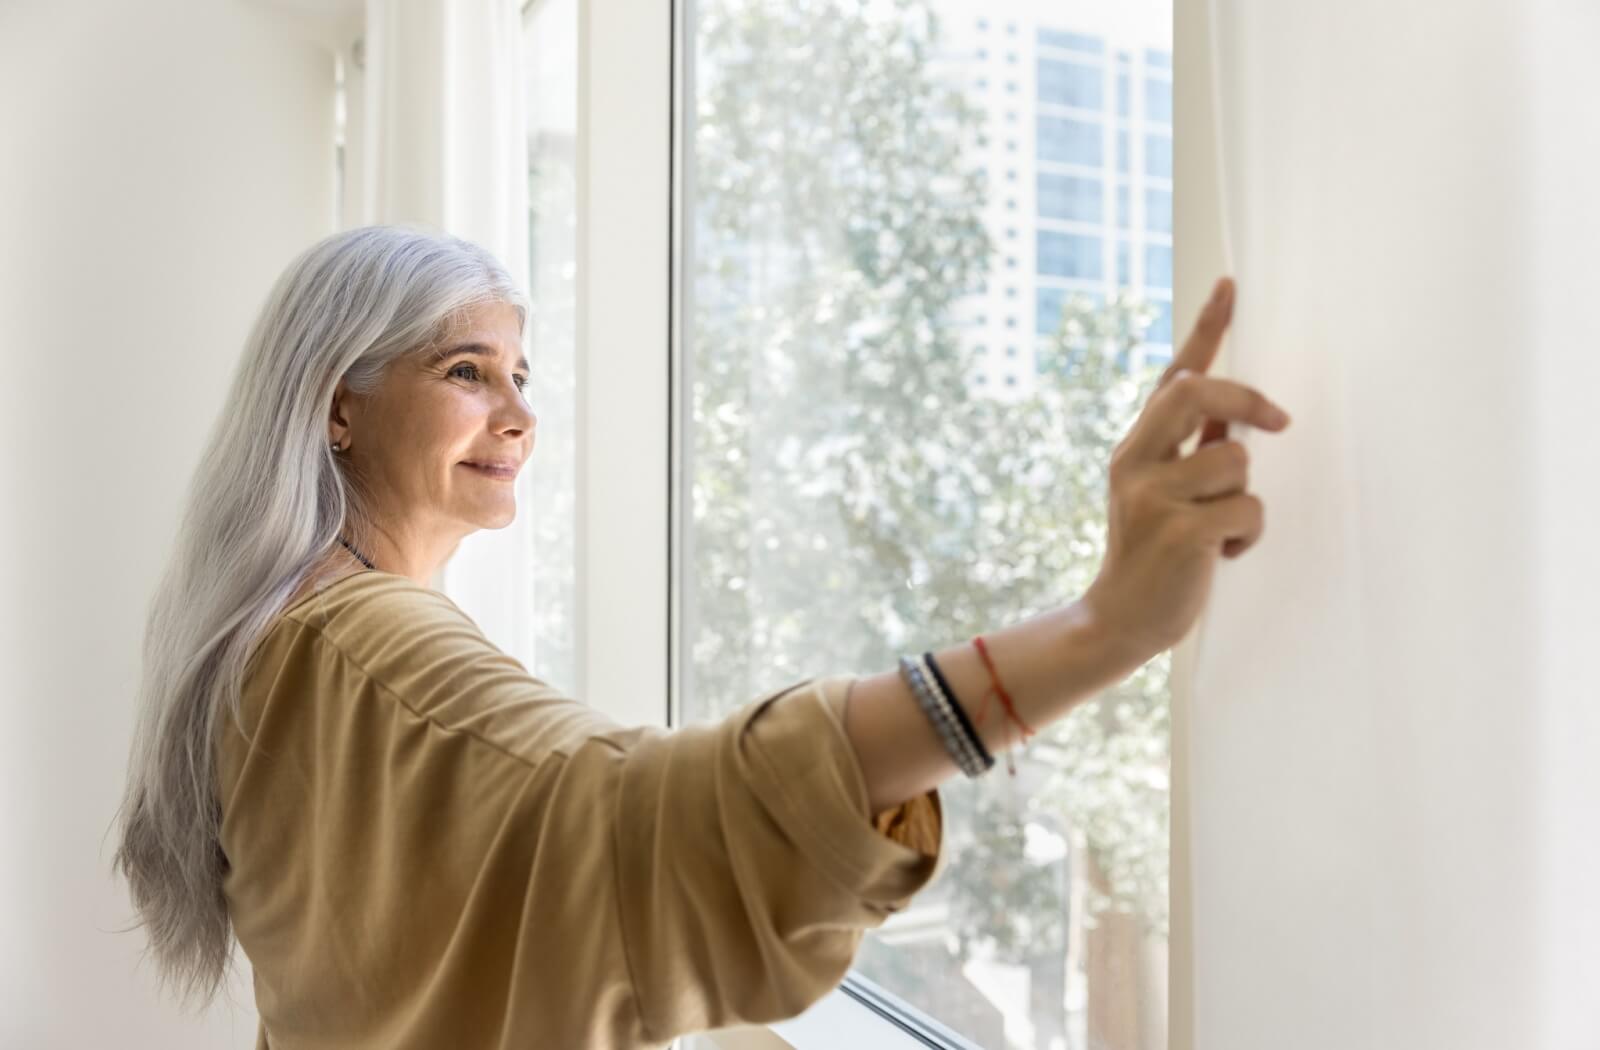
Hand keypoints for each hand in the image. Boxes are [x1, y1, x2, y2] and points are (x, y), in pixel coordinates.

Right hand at [1082, 277, 1291, 659]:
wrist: (1120, 619)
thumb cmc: (1154, 554)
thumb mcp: (1159, 492)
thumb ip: (1189, 449)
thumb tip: (1237, 412)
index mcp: (1135, 447)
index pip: (1172, 376)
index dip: (1205, 328)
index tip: (1230, 285)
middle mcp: (1135, 461)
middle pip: (1194, 392)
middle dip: (1243, 399)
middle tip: (1277, 422)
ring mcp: (1153, 496)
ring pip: (1236, 460)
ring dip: (1246, 497)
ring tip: (1225, 529)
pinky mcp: (1179, 531)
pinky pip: (1247, 508)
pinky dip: (1249, 533)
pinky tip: (1225, 555)